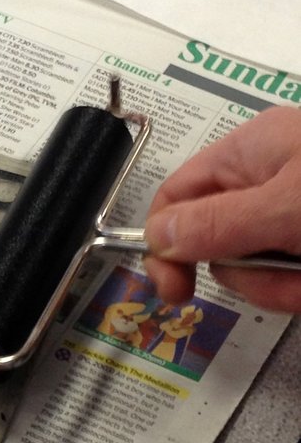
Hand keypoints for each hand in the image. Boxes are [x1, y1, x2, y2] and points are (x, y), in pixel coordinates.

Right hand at [144, 106, 300, 311]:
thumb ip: (218, 224)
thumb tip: (156, 236)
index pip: (176, 197)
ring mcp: (291, 215)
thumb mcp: (284, 206)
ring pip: (256, 271)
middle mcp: (266, 182)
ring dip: (281, 286)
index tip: (174, 290)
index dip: (164, 243)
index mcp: (248, 152)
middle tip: (283, 273)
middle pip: (217, 244)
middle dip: (248, 274)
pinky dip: (300, 288)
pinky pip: (286, 280)